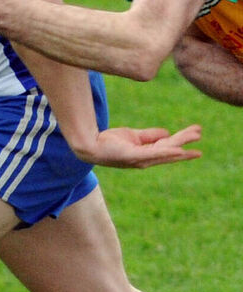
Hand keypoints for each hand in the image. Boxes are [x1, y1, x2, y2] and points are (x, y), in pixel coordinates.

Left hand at [74, 124, 202, 168]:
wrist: (91, 145)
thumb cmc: (110, 142)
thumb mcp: (133, 136)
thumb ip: (150, 135)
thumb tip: (167, 133)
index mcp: (147, 153)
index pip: (169, 148)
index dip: (183, 144)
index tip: (198, 142)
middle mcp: (146, 159)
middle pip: (170, 149)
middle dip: (185, 141)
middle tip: (200, 133)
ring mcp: (140, 158)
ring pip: (165, 150)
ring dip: (180, 144)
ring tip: (194, 138)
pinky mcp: (133, 156)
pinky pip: (152, 154)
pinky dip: (166, 152)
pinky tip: (178, 150)